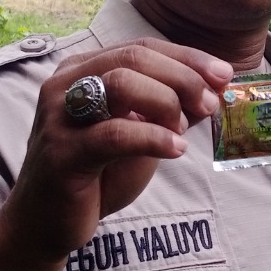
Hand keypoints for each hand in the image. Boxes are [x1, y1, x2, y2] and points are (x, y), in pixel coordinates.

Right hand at [1, 38, 233, 266]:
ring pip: (122, 83)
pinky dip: (153, 138)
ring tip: (182, 130)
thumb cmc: (96, 177)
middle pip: (134, 57)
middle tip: (209, 104)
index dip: (187, 58)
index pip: (142, 47)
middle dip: (183, 77)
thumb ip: (172, 110)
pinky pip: (114, 134)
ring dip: (166, 102)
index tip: (223, 75)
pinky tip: (176, 150)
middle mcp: (65, 84)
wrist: (46, 223)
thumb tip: (218, 87)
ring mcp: (58, 116)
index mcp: (82, 70)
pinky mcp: (61, 152)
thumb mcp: (141, 136)